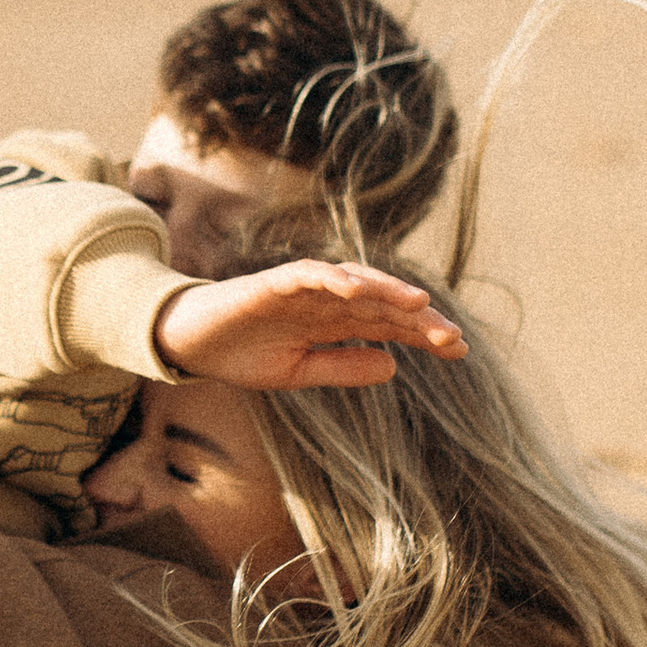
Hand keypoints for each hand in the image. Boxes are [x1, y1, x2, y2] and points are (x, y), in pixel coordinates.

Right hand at [161, 260, 469, 392]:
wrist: (187, 344)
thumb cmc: (242, 353)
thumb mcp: (298, 372)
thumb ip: (343, 368)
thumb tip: (395, 367)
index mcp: (334, 321)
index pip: (389, 323)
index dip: (424, 334)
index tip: (459, 351)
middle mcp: (325, 299)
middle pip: (381, 303)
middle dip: (418, 319)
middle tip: (453, 338)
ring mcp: (300, 288)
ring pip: (352, 282)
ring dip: (386, 290)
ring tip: (419, 304)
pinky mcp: (269, 283)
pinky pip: (305, 274)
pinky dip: (330, 278)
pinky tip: (354, 288)